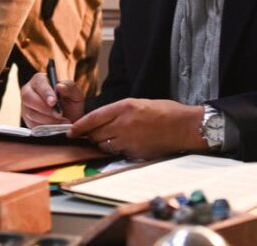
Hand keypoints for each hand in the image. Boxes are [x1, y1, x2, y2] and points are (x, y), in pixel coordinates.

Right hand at [21, 72, 84, 126]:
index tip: (53, 102)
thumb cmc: (71, 102)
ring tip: (62, 122)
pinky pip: (31, 124)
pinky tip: (55, 126)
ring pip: (30, 113)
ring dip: (47, 119)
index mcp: (40, 80)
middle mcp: (29, 91)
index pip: (39, 83)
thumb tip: (59, 86)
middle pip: (29, 98)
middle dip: (45, 109)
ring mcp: (26, 106)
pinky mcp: (27, 119)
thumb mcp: (75, 93)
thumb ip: (69, 87)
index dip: (45, 93)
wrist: (70, 117)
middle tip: (59, 115)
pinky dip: (44, 127)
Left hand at [68, 99, 206, 159]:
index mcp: (124, 107)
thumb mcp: (138, 103)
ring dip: (105, 144)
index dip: (79, 126)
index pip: (93, 118)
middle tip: (94, 135)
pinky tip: (129, 145)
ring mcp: (130, 139)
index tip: (71, 131)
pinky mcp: (136, 153)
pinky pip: (119, 153)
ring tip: (116, 138)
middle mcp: (124, 123)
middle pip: (96, 134)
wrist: (185, 126)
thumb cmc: (164, 112)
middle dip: (92, 136)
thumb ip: (119, 112)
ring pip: (105, 145)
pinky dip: (119, 151)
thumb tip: (102, 121)